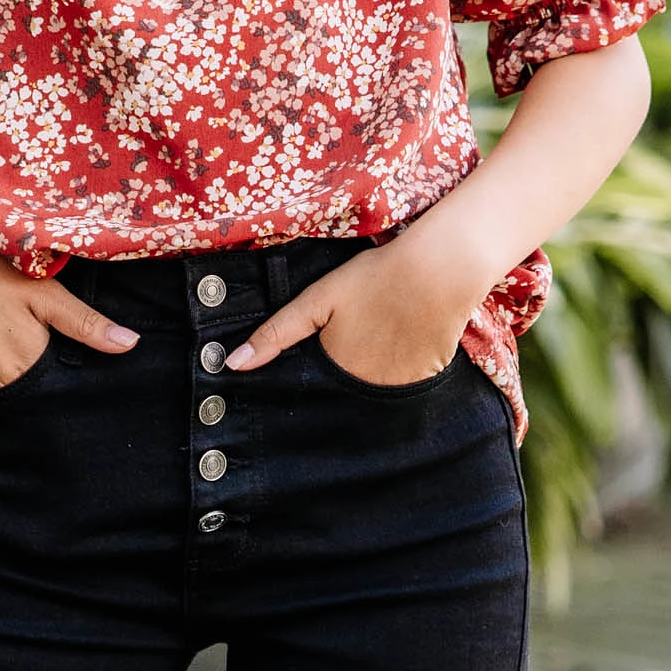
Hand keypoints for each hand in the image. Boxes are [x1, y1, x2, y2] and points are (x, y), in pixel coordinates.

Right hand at [0, 215, 137, 390]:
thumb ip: (85, 322)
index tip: (88, 372)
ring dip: (26, 386)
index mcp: (32, 365)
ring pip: (15, 399)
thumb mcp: (40, 291)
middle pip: (41, 398)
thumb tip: (131, 346)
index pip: (68, 391)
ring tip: (24, 357)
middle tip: (54, 360)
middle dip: (54, 388)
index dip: (79, 381)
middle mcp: (5, 388)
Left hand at [224, 224, 487, 386]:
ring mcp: (398, 390)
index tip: (304, 375)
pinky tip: (398, 348)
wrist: (440, 271)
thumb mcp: (317, 300)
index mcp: (335, 373)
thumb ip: (276, 334)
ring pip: (372, 396)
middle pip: (342, 399)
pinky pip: (402, 390)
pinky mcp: (426, 381)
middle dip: (336, 388)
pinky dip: (395, 376)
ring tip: (374, 347)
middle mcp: (366, 391)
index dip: (306, 387)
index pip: (311, 394)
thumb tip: (231, 365)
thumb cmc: (374, 279)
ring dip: (367, 383)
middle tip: (349, 349)